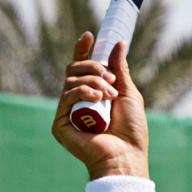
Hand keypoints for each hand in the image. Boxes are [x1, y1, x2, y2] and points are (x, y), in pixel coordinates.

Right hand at [51, 32, 149, 175]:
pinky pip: (66, 95)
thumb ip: (120, 69)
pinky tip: (97, 98)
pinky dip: (83, 91)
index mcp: (92, 93)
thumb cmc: (131, 130)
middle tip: (112, 80)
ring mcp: (67, 112)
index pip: (81, 67)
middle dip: (94, 67)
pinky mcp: (60, 123)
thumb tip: (119, 43)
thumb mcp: (128, 94)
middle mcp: (77, 101)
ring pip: (71, 80)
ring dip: (93, 81)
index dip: (82, 50)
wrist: (126, 156)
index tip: (89, 35)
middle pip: (74, 69)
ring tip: (110, 95)